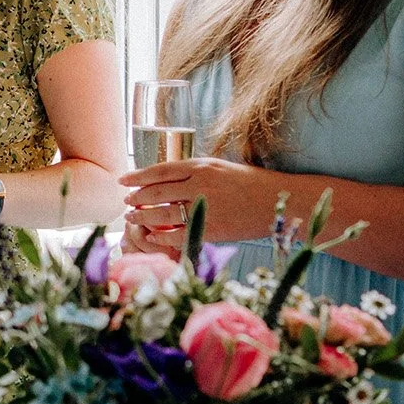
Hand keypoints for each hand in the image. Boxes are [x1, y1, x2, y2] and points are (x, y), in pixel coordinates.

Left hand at [120, 157, 277, 252]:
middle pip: (156, 192)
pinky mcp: (212, 229)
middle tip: (125, 202)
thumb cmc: (250, 182)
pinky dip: (161, 236)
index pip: (159, 170)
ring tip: (132, 219)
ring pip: (163, 213)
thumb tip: (164, 179)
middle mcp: (200, 185)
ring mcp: (205, 208)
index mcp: (201, 167)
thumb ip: (193, 172)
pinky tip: (152, 236)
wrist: (280, 200)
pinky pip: (178, 234)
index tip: (123, 181)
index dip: (137, 176)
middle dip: (136, 198)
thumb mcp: (219, 167)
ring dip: (143, 217)